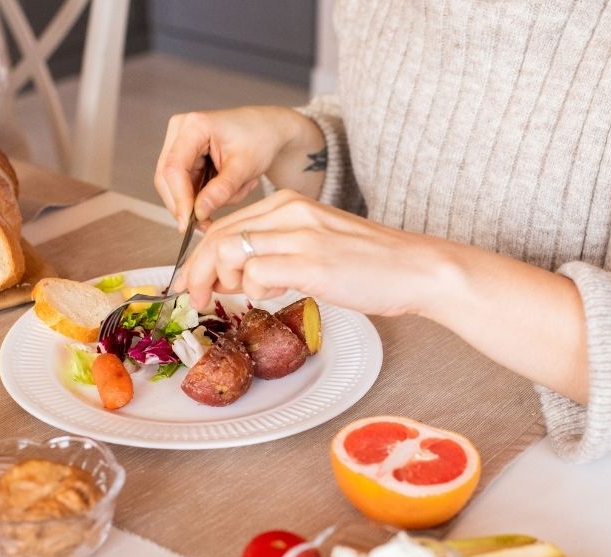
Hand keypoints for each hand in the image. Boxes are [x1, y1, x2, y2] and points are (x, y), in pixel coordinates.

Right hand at [154, 107, 324, 230]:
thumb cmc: (259, 140)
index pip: (174, 167)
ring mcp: (179, 143)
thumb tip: (198, 213)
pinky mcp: (185, 156)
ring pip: (174, 184)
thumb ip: (221, 190)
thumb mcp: (244, 167)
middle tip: (205, 226)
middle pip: (166, 177)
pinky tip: (229, 189)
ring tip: (236, 192)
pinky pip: (185, 185)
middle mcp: (180, 130)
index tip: (188, 222)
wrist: (266, 130)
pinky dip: (204, 195)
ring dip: (199, 200)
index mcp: (193, 125)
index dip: (179, 198)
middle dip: (185, 204)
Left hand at [175, 190, 450, 315]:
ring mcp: (302, 236)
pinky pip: (256, 273)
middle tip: (195, 298)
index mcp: (290, 204)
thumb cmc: (371, 263)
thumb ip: (278, 251)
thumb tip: (236, 276)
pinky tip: (271, 295)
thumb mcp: (318, 244)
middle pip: (218, 236)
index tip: (193, 282)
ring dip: (220, 281)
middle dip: (196, 271)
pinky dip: (252, 290)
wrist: (417, 268)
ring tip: (235, 298)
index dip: (199, 257)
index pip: (224, 224)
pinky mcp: (313, 263)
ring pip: (229, 251)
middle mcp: (291, 212)